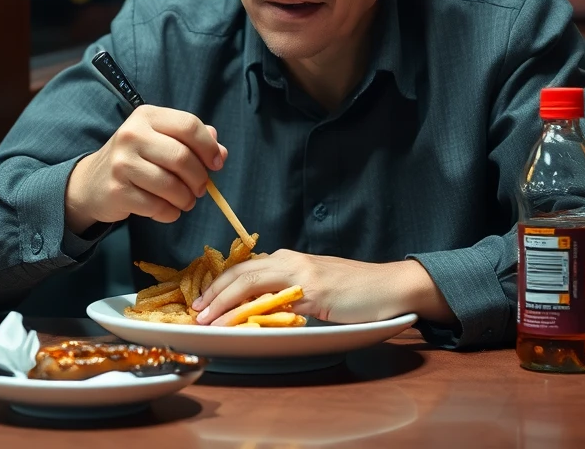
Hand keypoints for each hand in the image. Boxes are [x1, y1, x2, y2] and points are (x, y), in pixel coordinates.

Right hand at [65, 106, 227, 234]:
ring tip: (185, 201)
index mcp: (146, 116)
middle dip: (199, 178)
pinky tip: (167, 209)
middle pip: (182, 157)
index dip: (208, 147)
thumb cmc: (135, 158)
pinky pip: (157, 206)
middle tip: (200, 189)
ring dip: (186, 199)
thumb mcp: (160, 140)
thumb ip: (192, 141)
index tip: (216, 164)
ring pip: (171, 185)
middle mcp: (132, 134)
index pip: (188, 125)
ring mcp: (122, 163)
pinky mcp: (117, 190)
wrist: (91, 182)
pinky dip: (170, 213)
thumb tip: (220, 152)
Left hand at [191, 249, 454, 325]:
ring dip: (224, 302)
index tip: (200, 301)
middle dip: (213, 292)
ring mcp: (300, 272)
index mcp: (287, 260)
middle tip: (195, 312)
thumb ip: (285, 295)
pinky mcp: (313, 289)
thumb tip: (253, 311)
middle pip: (240, 272)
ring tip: (207, 319)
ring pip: (250, 282)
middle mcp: (289, 260)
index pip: (243, 269)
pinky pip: (274, 300)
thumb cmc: (353, 292)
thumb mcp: (311, 291)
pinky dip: (251, 311)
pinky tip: (239, 323)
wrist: (389, 287)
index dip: (219, 285)